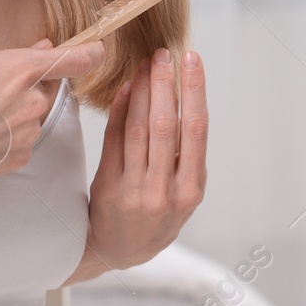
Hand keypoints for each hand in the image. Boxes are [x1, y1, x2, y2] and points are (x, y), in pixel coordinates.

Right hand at [0, 40, 104, 194]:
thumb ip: (12, 56)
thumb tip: (42, 50)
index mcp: (23, 69)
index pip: (79, 59)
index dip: (91, 53)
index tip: (95, 51)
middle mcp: (34, 101)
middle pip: (48, 88)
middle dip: (31, 86)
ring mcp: (30, 132)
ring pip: (33, 115)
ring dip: (16, 113)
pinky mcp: (21, 157)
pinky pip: (23, 140)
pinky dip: (7, 136)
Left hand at [74, 48, 207, 278]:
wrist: (118, 252)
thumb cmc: (156, 217)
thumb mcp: (184, 196)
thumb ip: (186, 157)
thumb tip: (183, 99)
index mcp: (191, 189)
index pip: (196, 130)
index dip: (195, 91)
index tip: (192, 61)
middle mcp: (166, 189)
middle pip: (167, 126)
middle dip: (165, 84)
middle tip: (163, 53)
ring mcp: (136, 190)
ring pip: (140, 130)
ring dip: (142, 92)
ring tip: (144, 65)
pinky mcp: (109, 187)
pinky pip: (115, 141)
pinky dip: (120, 111)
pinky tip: (125, 89)